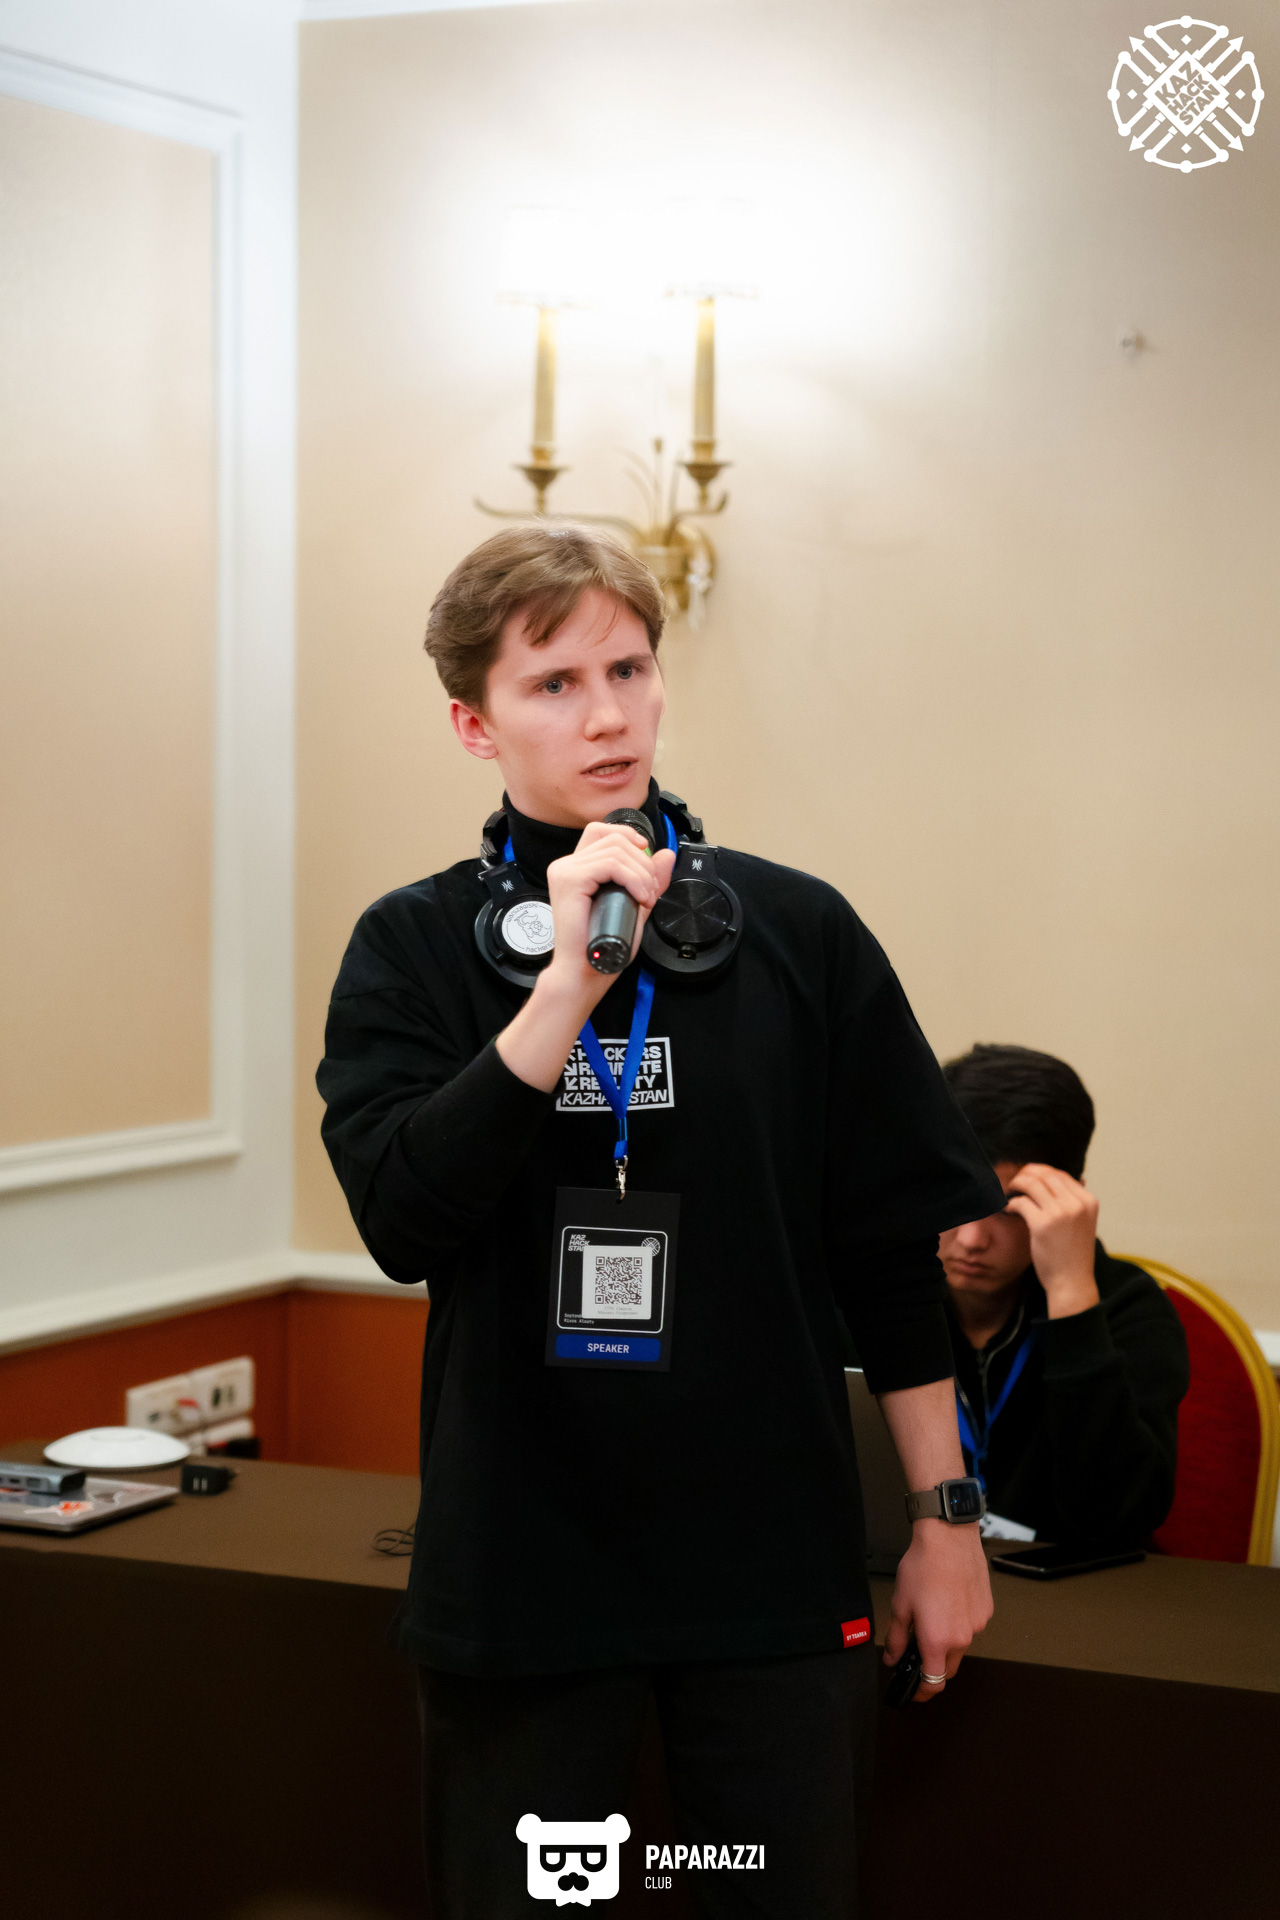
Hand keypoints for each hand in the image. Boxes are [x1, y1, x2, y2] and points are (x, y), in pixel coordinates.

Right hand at [542, 819, 675, 1019]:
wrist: (584, 974)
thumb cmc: (603, 947)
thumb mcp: (634, 906)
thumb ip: (648, 880)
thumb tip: (666, 853)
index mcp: (575, 869)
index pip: (602, 831)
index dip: (629, 836)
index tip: (647, 858)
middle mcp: (566, 865)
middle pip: (614, 838)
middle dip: (643, 862)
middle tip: (650, 892)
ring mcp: (565, 871)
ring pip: (616, 850)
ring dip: (641, 874)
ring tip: (645, 899)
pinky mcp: (569, 880)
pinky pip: (610, 864)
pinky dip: (633, 879)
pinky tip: (638, 898)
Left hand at [884, 1521, 992, 1703]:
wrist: (948, 1538)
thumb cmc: (923, 1566)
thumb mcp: (900, 1604)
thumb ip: (896, 1638)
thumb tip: (893, 1658)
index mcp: (938, 1640)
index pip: (934, 1683)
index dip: (922, 1692)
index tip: (914, 1691)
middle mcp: (962, 1637)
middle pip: (948, 1667)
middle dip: (932, 1666)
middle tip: (917, 1651)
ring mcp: (977, 1624)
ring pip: (960, 1645)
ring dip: (946, 1640)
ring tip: (931, 1613)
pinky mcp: (985, 1609)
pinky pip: (971, 1625)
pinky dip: (958, 1622)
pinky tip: (947, 1601)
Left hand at [1003, 1164, 1099, 1318]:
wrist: (1072, 1282)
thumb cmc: (1072, 1255)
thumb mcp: (1082, 1223)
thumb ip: (1072, 1203)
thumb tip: (1051, 1180)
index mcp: (1089, 1201)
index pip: (1061, 1174)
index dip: (1040, 1172)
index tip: (1028, 1176)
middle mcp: (1077, 1204)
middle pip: (1046, 1175)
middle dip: (1026, 1174)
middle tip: (1015, 1182)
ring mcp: (1061, 1213)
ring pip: (1032, 1183)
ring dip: (1016, 1184)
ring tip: (1009, 1192)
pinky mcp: (1043, 1224)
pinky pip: (1021, 1202)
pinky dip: (1011, 1203)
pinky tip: (1008, 1209)